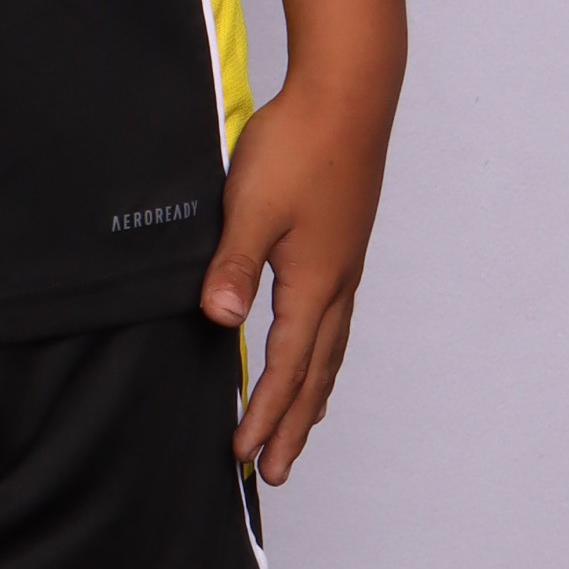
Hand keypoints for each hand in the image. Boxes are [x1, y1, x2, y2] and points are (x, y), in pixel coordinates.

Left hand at [199, 74, 391, 487]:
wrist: (349, 94)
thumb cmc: (301, 145)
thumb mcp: (251, 207)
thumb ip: (232, 266)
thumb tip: (219, 321)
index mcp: (314, 284)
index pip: (286, 369)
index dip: (264, 416)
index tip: (244, 457)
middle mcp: (337, 285)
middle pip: (317, 375)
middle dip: (294, 427)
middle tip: (276, 473)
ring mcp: (345, 266)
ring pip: (331, 350)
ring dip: (312, 396)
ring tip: (301, 428)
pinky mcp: (343, 246)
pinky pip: (335, 322)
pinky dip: (324, 356)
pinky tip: (315, 350)